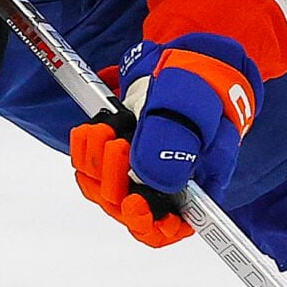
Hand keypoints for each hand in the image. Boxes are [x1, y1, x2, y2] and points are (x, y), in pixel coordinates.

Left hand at [69, 36, 260, 245]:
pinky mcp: (114, 156)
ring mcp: (138, 173)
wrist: (186, 59)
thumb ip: (176, 143)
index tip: (136, 205)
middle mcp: (165, 187)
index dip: (153, 227)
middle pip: (131, 211)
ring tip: (106, 129)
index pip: (173, 227)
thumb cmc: (202, 84)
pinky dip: (85, 151)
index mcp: (197, 185)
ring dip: (98, 163)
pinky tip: (93, 128)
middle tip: (119, 143)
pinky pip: (88, 169)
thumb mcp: (194, 106)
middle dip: (117, 181)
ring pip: (105, 192)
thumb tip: (152, 181)